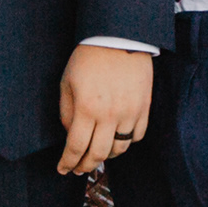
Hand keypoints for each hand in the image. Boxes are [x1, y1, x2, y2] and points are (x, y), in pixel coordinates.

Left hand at [57, 46, 152, 175]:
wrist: (118, 37)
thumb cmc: (88, 57)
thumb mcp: (67, 82)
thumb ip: (67, 112)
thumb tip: (71, 134)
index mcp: (87, 108)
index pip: (76, 147)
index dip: (68, 162)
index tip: (63, 169)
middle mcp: (110, 114)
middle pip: (98, 154)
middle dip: (85, 165)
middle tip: (79, 169)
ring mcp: (130, 112)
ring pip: (119, 148)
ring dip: (106, 155)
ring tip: (97, 154)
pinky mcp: (144, 107)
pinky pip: (137, 136)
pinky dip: (126, 142)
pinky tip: (116, 139)